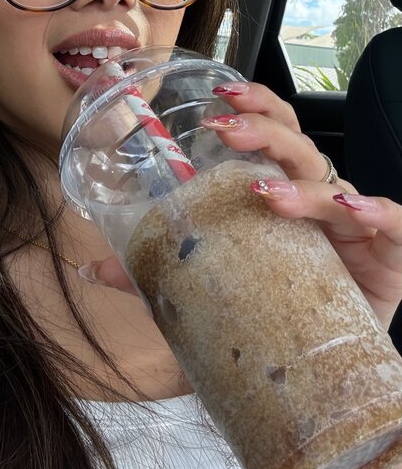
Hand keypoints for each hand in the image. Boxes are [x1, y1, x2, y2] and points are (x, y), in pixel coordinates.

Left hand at [78, 82, 401, 331]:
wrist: (336, 370)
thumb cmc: (281, 313)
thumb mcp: (219, 290)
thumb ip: (162, 276)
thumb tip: (95, 269)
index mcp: (284, 195)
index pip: (273, 133)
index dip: (252, 107)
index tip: (216, 98)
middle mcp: (319, 201)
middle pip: (297, 146)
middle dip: (263, 128)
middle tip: (225, 130)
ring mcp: (355, 227)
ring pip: (334, 183)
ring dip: (300, 183)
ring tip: (264, 192)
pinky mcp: (389, 257)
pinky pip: (393, 224)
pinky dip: (375, 213)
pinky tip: (350, 212)